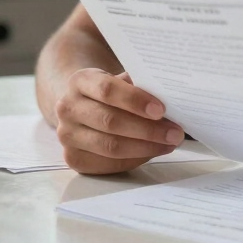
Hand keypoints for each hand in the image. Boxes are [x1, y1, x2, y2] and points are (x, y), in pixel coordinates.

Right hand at [54, 69, 184, 174]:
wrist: (82, 104)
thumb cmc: (110, 90)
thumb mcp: (121, 78)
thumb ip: (140, 84)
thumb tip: (171, 96)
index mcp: (80, 81)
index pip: (108, 90)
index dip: (135, 100)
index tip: (161, 110)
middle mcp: (67, 108)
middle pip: (110, 122)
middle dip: (148, 129)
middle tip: (175, 132)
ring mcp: (67, 136)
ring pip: (110, 146)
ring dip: (145, 147)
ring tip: (169, 143)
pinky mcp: (73, 158)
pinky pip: (107, 163)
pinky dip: (135, 159)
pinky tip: (153, 151)